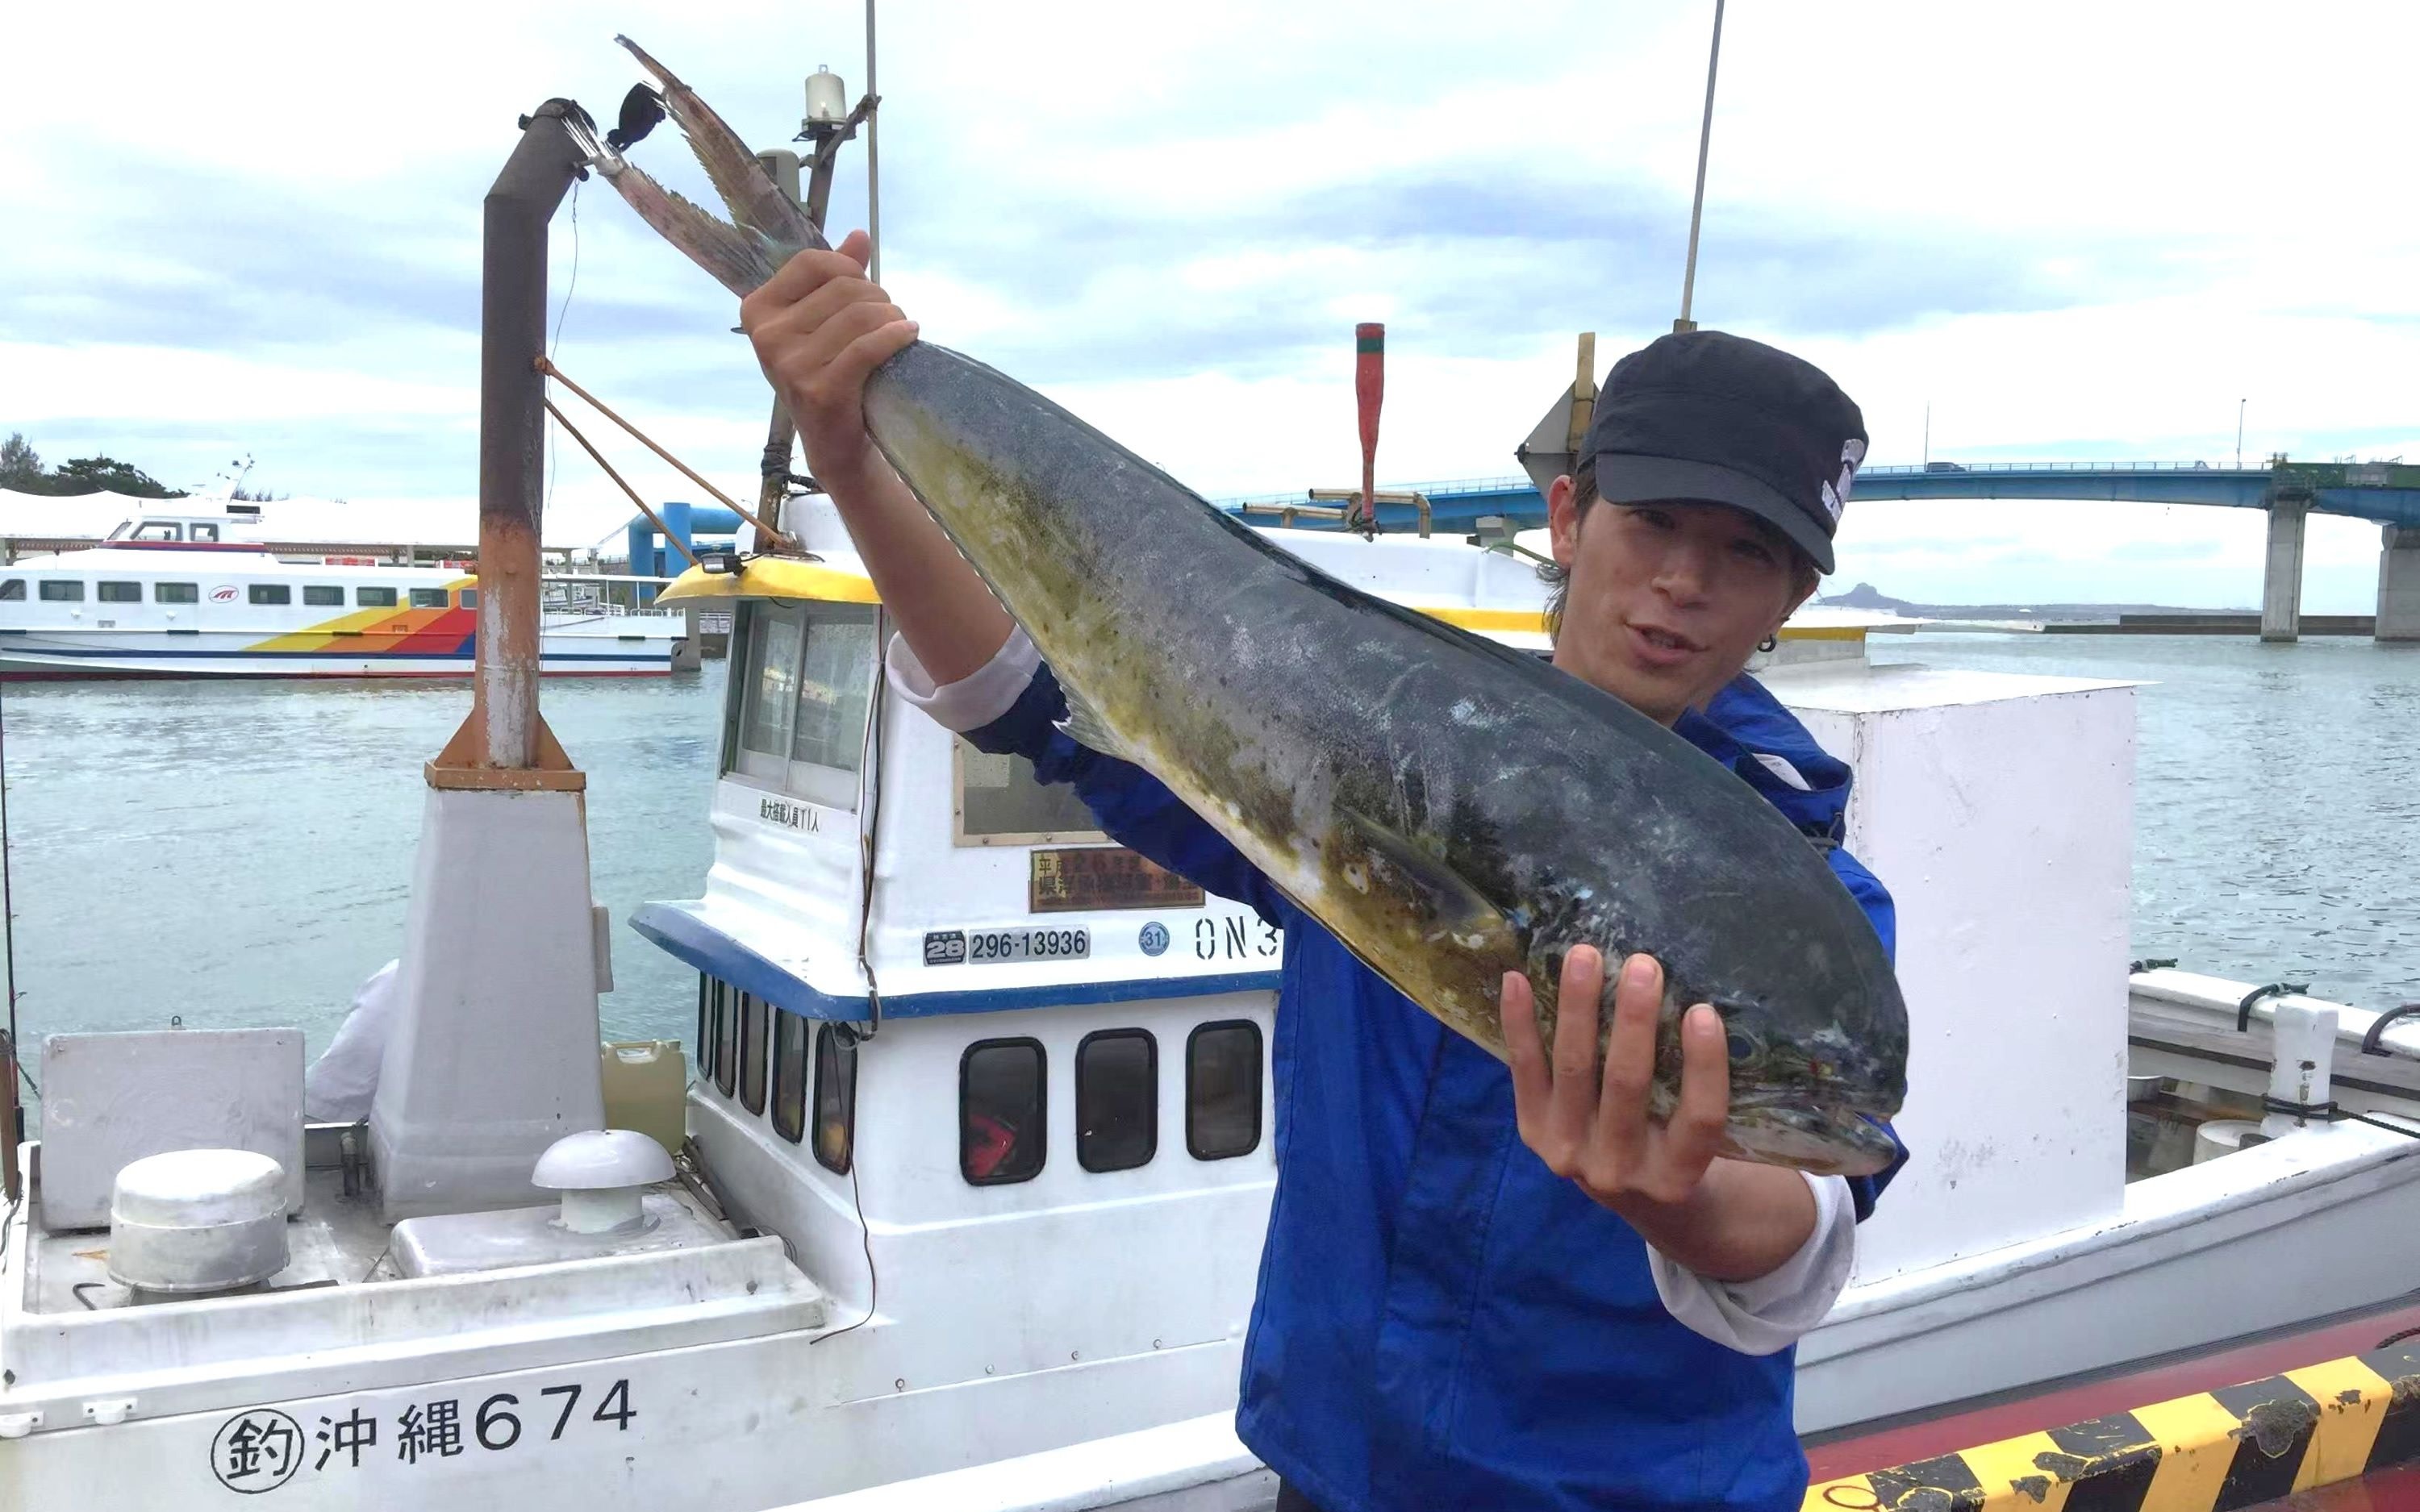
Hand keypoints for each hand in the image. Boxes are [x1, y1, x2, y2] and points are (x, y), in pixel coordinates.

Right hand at [738, 228, 919, 487]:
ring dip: (891, 318)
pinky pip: (867, 347)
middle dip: (877, 298)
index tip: (865, 289)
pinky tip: (909, 336)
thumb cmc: (827, 374)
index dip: (849, 268)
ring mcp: (789, 364)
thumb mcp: (821, 323)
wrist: (833, 442)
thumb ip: (836, 277)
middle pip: (843, 287)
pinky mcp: (819, 389)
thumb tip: (859, 235)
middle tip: (888, 318)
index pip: (812, 262)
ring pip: (860, 315)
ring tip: (898, 330)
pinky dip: (895, 337)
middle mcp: (766, 335)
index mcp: (758, 310)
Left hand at [1501, 945, 1731, 1209]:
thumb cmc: (1671, 1140)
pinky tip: (1517, 980)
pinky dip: (1519, 1023)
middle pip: (1627, 1084)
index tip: (1704, 1011)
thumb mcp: (1695, 1134)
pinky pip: (1523, 1070)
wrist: (1620, 1190)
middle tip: (1643, 965)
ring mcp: (1570, 1152)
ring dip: (1578, 1007)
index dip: (1704, 1066)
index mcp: (1678, 1173)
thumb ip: (1701, 1085)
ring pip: (1574, 1068)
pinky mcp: (1532, 1131)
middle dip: (1634, 1020)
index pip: (1700, 1118)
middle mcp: (1621, 1169)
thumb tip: (1712, 995)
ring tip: (1585, 956)